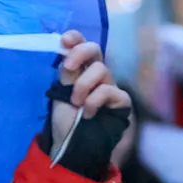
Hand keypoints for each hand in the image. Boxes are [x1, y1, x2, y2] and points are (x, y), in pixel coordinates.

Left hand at [50, 30, 131, 153]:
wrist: (73, 143)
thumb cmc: (67, 119)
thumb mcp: (61, 93)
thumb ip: (66, 73)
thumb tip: (65, 50)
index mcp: (81, 70)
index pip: (81, 46)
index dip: (75, 38)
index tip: (64, 41)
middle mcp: (97, 74)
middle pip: (95, 49)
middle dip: (80, 54)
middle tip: (68, 68)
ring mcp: (110, 85)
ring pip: (100, 70)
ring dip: (82, 87)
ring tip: (76, 103)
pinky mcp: (121, 100)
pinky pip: (107, 90)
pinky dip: (92, 102)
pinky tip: (87, 114)